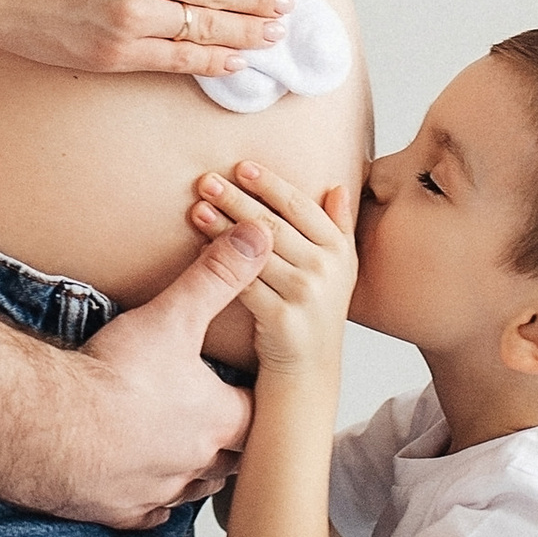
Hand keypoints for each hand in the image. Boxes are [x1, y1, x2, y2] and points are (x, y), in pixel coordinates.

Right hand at [45, 219, 266, 525]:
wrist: (48, 428)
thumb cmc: (112, 377)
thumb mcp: (171, 316)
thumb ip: (216, 276)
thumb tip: (258, 236)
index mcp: (217, 420)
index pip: (258, 413)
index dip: (256, 398)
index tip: (251, 387)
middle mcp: (196, 463)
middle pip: (234, 459)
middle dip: (234, 441)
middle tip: (228, 422)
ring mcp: (158, 492)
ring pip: (195, 489)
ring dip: (196, 471)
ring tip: (189, 450)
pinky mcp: (120, 511)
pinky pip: (149, 514)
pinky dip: (151, 501)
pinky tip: (142, 485)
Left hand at [188, 164, 356, 381]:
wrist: (309, 369)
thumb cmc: (316, 311)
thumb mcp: (340, 268)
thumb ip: (339, 226)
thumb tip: (336, 186)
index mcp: (340, 250)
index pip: (300, 206)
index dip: (270, 184)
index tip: (241, 167)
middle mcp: (327, 269)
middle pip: (274, 224)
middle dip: (237, 199)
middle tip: (207, 181)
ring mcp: (305, 294)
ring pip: (255, 251)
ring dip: (222, 227)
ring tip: (197, 208)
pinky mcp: (281, 317)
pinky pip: (243, 282)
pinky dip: (220, 262)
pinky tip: (201, 247)